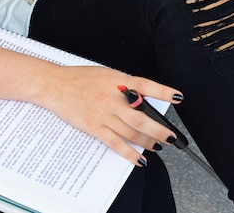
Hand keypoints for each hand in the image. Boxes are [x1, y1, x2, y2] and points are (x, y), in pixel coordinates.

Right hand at [37, 65, 183, 165]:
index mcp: (118, 81)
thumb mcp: (108, 75)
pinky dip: (129, 153)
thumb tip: (143, 100)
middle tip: (170, 137)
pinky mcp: (94, 127)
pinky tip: (139, 159)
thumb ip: (126, 86)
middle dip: (159, 129)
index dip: (163, 92)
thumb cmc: (82, 78)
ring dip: (148, 142)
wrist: (55, 85)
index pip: (145, 85)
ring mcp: (103, 114)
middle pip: (141, 117)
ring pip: (131, 133)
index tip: (178, 97)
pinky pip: (115, 143)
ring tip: (158, 146)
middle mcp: (112, 98)